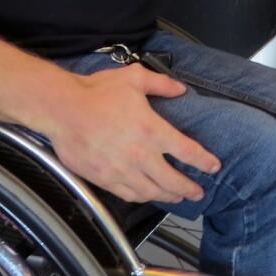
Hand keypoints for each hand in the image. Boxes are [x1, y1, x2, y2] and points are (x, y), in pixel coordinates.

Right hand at [47, 65, 220, 203]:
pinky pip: (128, 195)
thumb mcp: (135, 78)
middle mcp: (140, 155)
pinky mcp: (104, 179)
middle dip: (189, 188)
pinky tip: (147, 196)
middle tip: (198, 192)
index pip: (187, 151)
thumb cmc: (97, 92)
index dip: (204, 161)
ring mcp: (122, 170)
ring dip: (168, 197)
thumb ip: (161, 84)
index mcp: (152, 130)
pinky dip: (142, 198)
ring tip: (177, 197)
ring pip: (151, 192)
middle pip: (172, 180)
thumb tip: (180, 89)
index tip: (213, 167)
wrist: (62, 109)